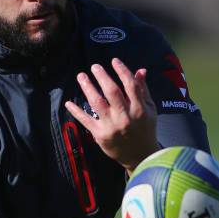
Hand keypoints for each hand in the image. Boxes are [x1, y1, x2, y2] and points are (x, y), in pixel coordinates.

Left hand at [65, 58, 158, 173]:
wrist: (140, 156)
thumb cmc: (145, 129)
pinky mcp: (100, 135)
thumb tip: (140, 70)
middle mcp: (125, 116)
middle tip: (94, 66)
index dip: (122, 71)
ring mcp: (111, 126)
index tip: (114, 61)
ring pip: (97, 103)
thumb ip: (143, 90)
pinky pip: (86, 120)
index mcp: (139, 109)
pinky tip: (69, 102)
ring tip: (81, 76)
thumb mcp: (149, 110)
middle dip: (102, 76)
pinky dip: (76, 111)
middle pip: (112, 91)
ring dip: (87, 87)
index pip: (130, 85)